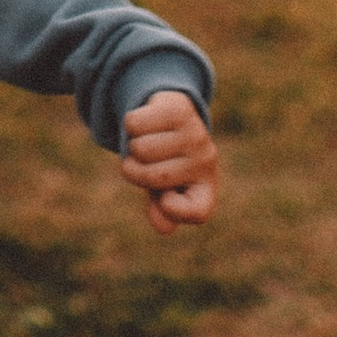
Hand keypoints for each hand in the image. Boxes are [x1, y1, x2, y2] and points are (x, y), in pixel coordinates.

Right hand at [121, 89, 220, 236]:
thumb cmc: (166, 162)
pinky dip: (130, 125)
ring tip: (146, 140)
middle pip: (152, 176)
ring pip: (140, 148)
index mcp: (205, 187)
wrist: (175, 119)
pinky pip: (134, 123)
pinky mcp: (179, 109)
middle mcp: (206, 161)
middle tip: (143, 162)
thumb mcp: (162, 189)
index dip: (172, 209)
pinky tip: (146, 123)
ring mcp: (195, 133)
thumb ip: (162, 210)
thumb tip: (164, 228)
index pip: (196, 211)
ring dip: (131, 145)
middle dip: (135, 171)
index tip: (162, 198)